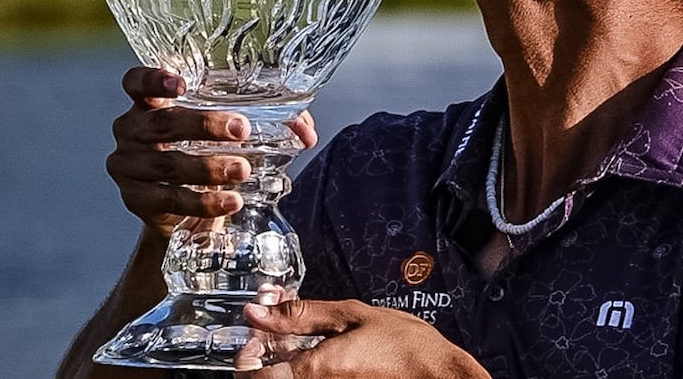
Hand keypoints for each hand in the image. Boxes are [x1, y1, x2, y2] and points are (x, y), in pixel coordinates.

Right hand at [105, 67, 317, 238]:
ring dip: (208, 167)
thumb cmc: (210, 151)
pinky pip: (170, 199)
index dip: (153, 79)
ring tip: (243, 170)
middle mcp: (132, 130)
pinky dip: (203, 201)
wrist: (185, 208)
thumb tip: (306, 132)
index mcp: (150, 102)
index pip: (136, 82)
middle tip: (242, 129)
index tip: (181, 85)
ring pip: (167, 164)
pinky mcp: (137, 200)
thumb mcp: (230, 129)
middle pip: (163, 123)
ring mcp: (129, 166)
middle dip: (204, 125)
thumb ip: (270, 119)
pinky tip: (231, 200)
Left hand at [233, 286, 489, 377]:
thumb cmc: (403, 346)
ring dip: (281, 364)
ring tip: (295, 342)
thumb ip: (302, 314)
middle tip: (272, 336)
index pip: (253, 377)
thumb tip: (260, 310)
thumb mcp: (351, 316)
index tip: (255, 335)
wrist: (437, 375)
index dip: (245, 357)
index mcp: (314, 369)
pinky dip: (301, 369)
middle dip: (261, 359)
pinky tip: (314, 354)